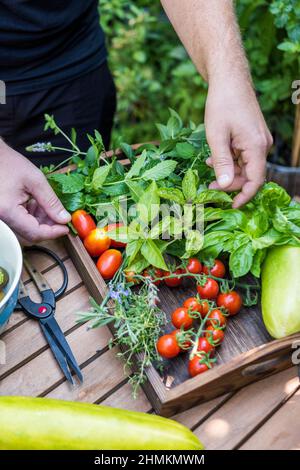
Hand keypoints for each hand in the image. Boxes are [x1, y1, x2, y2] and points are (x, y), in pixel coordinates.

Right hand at [0, 140, 70, 243]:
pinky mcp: (5, 212)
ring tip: (53, 208)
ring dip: (43, 221)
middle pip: (30, 232)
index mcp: (8, 210)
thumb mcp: (35, 180)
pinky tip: (41, 205)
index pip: (34, 232)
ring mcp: (3, 216)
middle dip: (50, 227)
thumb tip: (64, 218)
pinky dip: (34, 216)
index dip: (53, 233)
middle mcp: (3, 217)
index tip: (66, 227)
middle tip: (63, 218)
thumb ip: (51, 201)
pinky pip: (22, 220)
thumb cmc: (9, 163)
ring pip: (27, 228)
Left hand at [205, 74, 272, 206]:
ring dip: (228, 171)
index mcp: (256, 146)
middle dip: (231, 183)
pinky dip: (230, 160)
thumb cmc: (222, 104)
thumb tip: (226, 185)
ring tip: (208, 170)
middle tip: (210, 187)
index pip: (256, 180)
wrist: (229, 79)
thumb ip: (221, 162)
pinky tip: (213, 158)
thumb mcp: (216, 136)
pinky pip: (243, 156)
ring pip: (246, 166)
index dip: (244, 196)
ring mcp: (258, 140)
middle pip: (250, 175)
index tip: (230, 205)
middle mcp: (262, 145)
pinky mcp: (252, 136)